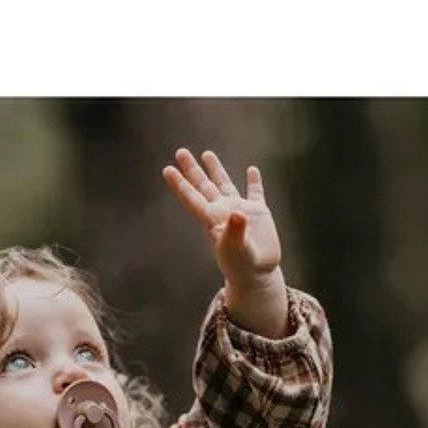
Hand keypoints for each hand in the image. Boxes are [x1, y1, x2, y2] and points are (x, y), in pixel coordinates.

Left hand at [162, 148, 281, 288]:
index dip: (180, 184)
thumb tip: (238, 213)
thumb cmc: (241, 265)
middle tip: (180, 152)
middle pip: (204, 186)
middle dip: (192, 170)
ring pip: (225, 184)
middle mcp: (223, 211)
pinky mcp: (259, 214)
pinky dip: (254, 181)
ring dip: (216, 170)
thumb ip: (235, 232)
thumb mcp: (237, 250)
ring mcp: (240, 211)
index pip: (193, 198)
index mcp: (213, 219)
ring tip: (206, 154)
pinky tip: (252, 170)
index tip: (167, 169)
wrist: (257, 275)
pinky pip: (255, 193)